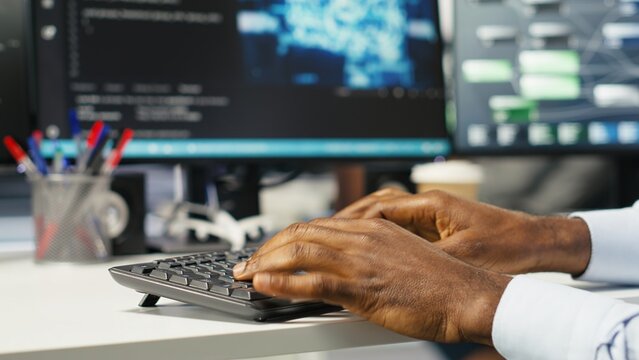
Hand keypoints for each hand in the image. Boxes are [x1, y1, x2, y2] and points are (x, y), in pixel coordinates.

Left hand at [234, 218, 510, 344]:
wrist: (466, 295)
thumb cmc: (439, 281)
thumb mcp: (401, 255)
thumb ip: (371, 253)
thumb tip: (344, 262)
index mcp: (370, 228)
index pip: (315, 226)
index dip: (284, 238)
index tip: (268, 251)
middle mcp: (361, 238)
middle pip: (300, 234)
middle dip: (267, 248)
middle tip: (247, 263)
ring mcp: (360, 262)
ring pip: (301, 253)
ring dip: (266, 264)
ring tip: (246, 274)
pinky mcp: (363, 288)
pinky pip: (314, 283)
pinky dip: (283, 284)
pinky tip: (264, 286)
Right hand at [335, 189, 590, 274]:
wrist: (535, 241)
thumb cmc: (506, 246)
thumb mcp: (463, 255)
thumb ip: (426, 256)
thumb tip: (393, 265)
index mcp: (432, 204)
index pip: (380, 207)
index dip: (353, 221)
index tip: (333, 233)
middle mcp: (429, 203)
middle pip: (377, 205)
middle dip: (351, 220)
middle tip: (327, 234)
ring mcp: (433, 212)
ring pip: (387, 213)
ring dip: (364, 224)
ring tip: (341, 239)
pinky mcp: (438, 223)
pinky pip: (400, 224)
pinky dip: (381, 232)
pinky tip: (371, 246)